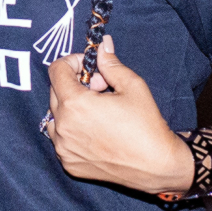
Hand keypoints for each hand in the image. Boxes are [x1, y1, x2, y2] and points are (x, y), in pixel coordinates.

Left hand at [46, 36, 193, 194]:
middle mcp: (63, 126)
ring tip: (97, 111)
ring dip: (70, 108)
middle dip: (75, 84)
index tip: (89, 67)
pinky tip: (96, 131)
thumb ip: (110, 64)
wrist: (155, 165)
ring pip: (55, 116)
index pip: (56, 71)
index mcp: (75, 104)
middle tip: (102, 88)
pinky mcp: (69, 163)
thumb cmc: (146, 125)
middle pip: (55, 92)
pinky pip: (61, 139)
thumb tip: (103, 45)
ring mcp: (63, 148)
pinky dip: (72, 130)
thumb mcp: (132, 85)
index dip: (72, 62)